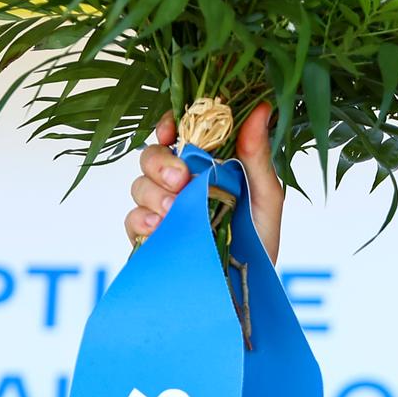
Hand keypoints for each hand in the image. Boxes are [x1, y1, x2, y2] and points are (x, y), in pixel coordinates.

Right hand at [124, 102, 285, 263]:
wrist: (247, 288)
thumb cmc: (259, 240)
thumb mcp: (265, 197)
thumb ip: (257, 155)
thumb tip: (260, 108)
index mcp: (207, 165)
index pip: (178, 132)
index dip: (168, 124)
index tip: (170, 131)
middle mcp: (181, 183)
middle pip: (151, 155)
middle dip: (159, 163)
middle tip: (179, 180)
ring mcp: (163, 209)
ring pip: (139, 185)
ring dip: (153, 194)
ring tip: (174, 211)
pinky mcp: (150, 235)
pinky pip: (132, 219)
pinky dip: (141, 220)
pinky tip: (159, 227)